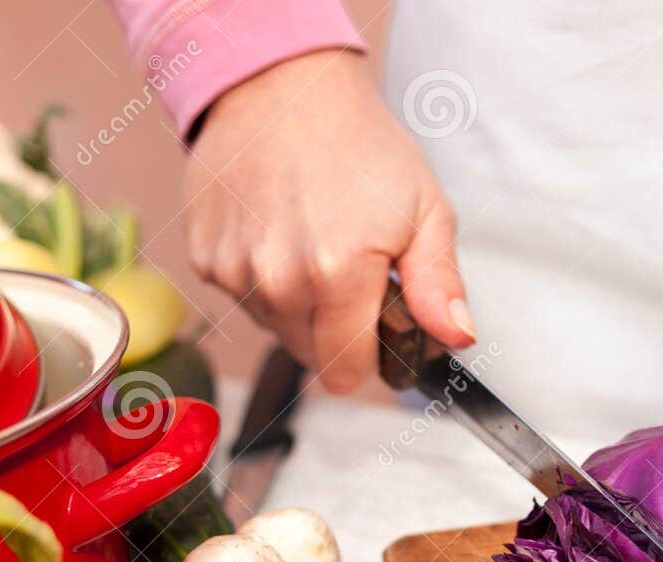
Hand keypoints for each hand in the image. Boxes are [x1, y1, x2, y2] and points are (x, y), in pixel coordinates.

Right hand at [184, 48, 472, 391]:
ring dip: (299, 306)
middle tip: (353, 275)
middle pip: (312, 357)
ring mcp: (235, 271)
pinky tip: (279, 234)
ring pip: (276, 329)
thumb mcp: (425, 208)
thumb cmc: (359, 144)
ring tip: (314, 244)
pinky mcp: (205, 258)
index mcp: (336, 275)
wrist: (282, 86)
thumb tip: (457, 337)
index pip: (348, 373)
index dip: (371, 357)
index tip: (380, 326)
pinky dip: (262, 280)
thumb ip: (439, 284)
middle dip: (337, 331)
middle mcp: (278, 281)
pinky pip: (242, 299)